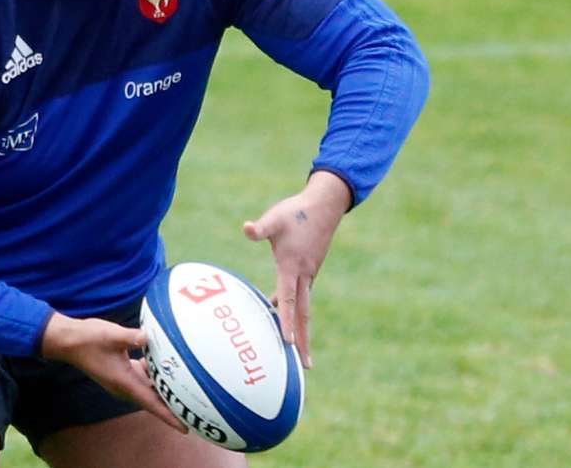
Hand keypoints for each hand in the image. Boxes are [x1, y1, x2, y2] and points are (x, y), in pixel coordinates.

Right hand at [40, 313, 187, 433]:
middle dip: (173, 405)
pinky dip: (155, 375)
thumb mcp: (111, 335)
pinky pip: (143, 378)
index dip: (168, 416)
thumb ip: (131, 337)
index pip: (150, 404)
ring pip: (149, 389)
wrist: (68, 340)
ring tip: (186, 387)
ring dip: (164, 389)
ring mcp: (122, 379)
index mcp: (124, 382)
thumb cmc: (88, 339)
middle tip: (195, 407)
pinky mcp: (121, 371)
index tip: (185, 428)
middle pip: (153, 400)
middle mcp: (124, 385)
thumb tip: (149, 336)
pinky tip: (165, 363)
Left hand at [242, 171, 350, 369]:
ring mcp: (309, 273)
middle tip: (305, 366)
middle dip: (303, 341)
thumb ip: (260, 228)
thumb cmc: (296, 212)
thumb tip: (246, 228)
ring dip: (301, 328)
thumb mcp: (275, 218)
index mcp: (294, 267)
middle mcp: (304, 275)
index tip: (288, 344)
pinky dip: (295, 309)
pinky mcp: (309, 269)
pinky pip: (301, 295)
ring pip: (304, 306)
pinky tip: (280, 310)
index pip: (289, 300)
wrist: (324, 204)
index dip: (287, 321)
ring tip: (296, 350)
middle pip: (303, 314)